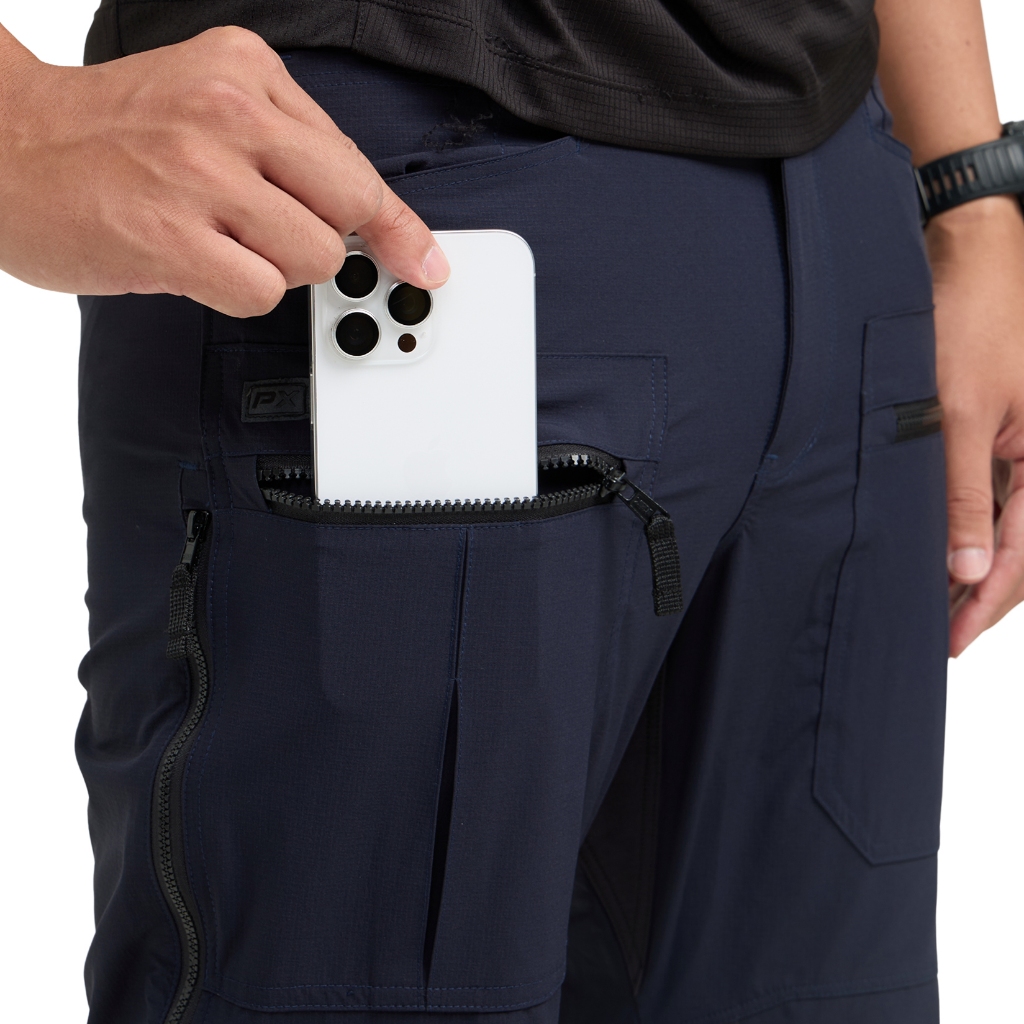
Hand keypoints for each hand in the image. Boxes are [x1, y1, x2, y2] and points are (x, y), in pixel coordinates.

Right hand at [0, 25, 448, 316]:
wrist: (3, 147)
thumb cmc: (109, 137)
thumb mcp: (205, 99)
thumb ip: (288, 145)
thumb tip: (364, 216)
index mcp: (246, 71)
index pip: (356, 162)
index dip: (395, 223)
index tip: (425, 259)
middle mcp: (228, 112)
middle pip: (349, 209)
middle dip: (328, 241)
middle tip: (279, 240)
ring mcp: (199, 175)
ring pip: (312, 257)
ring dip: (274, 268)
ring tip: (215, 240)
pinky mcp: (170, 237)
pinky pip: (261, 293)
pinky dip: (238, 292)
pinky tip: (194, 263)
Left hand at [927, 195, 1023, 655]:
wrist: (966, 261)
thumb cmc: (967, 324)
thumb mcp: (955, 416)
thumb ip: (963, 494)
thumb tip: (969, 569)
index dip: (987, 602)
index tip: (952, 637)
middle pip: (1023, 549)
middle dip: (984, 594)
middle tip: (942, 633)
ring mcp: (1023, 448)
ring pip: (1009, 527)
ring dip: (977, 568)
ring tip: (938, 604)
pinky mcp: (1002, 435)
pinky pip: (995, 496)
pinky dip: (970, 529)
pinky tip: (942, 550)